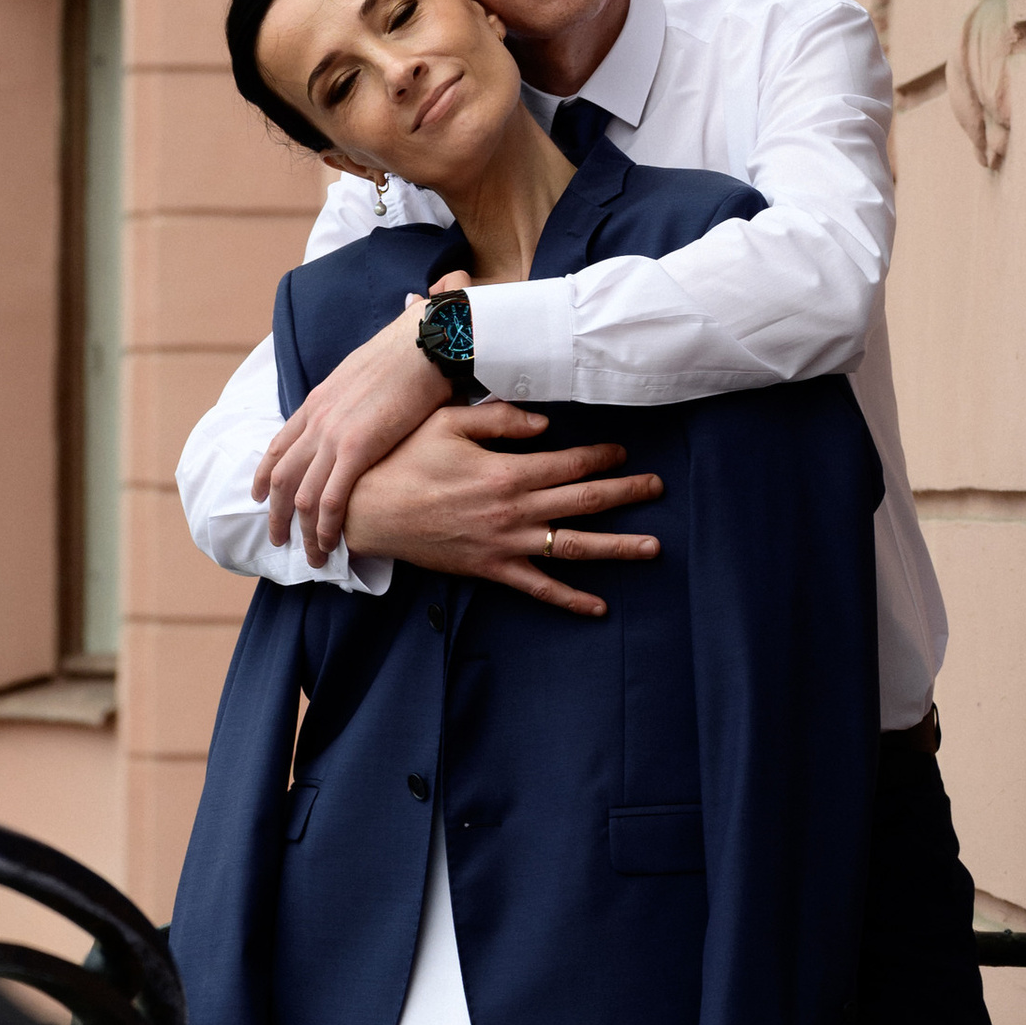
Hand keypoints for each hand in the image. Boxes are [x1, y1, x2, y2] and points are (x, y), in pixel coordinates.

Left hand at [257, 303, 453, 559]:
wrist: (423, 343)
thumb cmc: (406, 355)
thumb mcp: (363, 376)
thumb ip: (352, 400)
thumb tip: (360, 413)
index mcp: (317, 403)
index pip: (278, 447)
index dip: (264, 476)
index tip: (261, 498)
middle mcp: (316, 421)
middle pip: (282, 478)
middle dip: (277, 514)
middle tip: (278, 540)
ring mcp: (332, 435)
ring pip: (302, 496)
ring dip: (303, 531)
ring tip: (311, 556)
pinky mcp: (355, 449)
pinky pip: (331, 499)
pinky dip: (327, 527)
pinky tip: (332, 544)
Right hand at [341, 402, 663, 617]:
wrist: (368, 511)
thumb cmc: (404, 461)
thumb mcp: (447, 424)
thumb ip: (498, 418)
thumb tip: (544, 421)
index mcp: (507, 471)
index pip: (569, 462)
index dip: (601, 455)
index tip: (623, 449)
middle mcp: (514, 510)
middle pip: (584, 502)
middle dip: (625, 492)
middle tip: (657, 486)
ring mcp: (505, 544)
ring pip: (573, 547)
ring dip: (617, 547)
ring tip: (653, 547)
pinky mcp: (491, 569)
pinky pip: (539, 588)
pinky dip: (571, 599)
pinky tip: (599, 607)